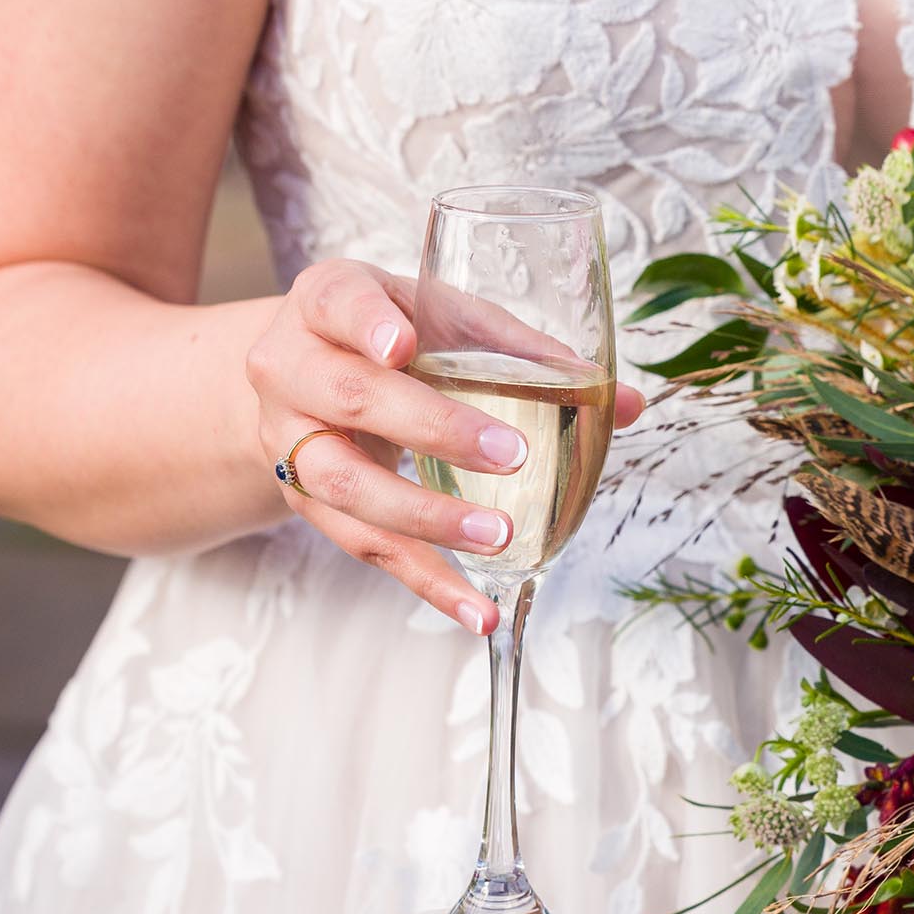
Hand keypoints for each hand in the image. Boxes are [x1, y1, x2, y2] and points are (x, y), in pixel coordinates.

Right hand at [245, 259, 644, 633]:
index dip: (369, 326)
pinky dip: (427, 583)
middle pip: (350, 399)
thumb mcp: (447, 320)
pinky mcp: (307, 502)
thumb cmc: (394, 334)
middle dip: (432, 428)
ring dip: (427, 517)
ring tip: (499, 538)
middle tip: (509, 454)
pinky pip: (366, 547)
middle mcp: (291, 369)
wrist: (307, 375)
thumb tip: (625, 403)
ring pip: (347, 486)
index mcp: (327, 302)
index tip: (404, 345)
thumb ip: (526, 353)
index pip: (340, 303)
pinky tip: (477, 611)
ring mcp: (289, 441)